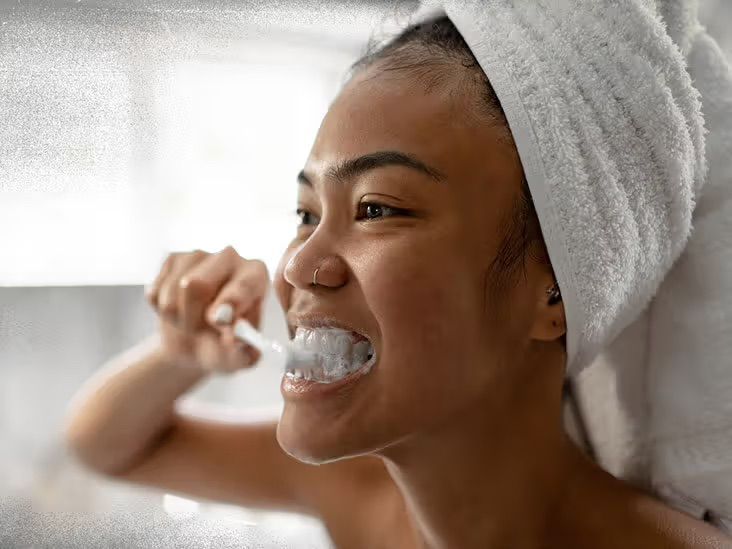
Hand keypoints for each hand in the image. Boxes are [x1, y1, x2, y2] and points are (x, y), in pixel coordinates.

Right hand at [144, 246, 268, 373]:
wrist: (196, 343)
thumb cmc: (225, 346)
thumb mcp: (238, 358)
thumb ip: (242, 352)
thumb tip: (233, 339)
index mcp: (256, 275)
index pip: (243, 284)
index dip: (230, 302)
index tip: (218, 321)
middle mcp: (230, 257)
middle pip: (196, 284)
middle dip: (193, 316)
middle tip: (201, 330)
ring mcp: (199, 255)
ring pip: (173, 291)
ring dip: (177, 317)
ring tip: (192, 322)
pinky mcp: (172, 260)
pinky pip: (155, 293)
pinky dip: (162, 312)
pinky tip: (178, 310)